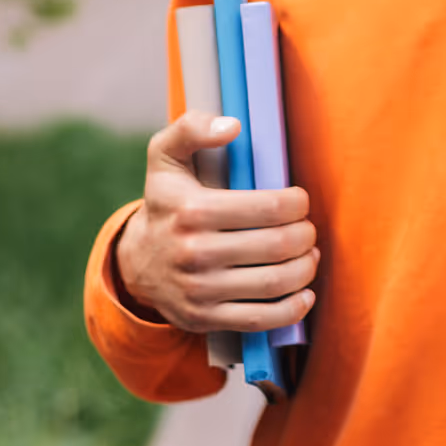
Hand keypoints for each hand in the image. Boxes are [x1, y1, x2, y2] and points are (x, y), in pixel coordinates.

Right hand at [116, 111, 319, 332]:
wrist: (136, 262)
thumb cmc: (165, 202)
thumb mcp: (165, 156)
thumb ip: (191, 128)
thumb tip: (232, 126)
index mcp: (193, 210)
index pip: (270, 208)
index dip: (298, 204)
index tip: (299, 201)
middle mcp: (195, 253)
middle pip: (278, 246)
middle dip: (305, 235)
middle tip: (307, 229)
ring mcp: (200, 290)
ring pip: (275, 283)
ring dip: (306, 268)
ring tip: (308, 255)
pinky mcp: (205, 318)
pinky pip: (260, 319)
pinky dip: (293, 309)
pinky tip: (304, 293)